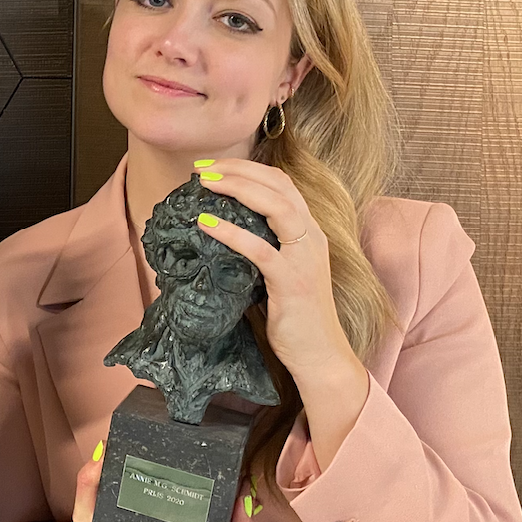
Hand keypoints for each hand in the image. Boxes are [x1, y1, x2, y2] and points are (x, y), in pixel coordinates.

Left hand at [192, 159, 363, 385]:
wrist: (319, 354)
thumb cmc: (293, 316)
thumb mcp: (278, 272)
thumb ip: (261, 248)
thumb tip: (219, 231)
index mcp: (309, 232)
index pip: (281, 184)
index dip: (248, 169)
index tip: (212, 167)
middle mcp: (312, 237)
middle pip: (279, 186)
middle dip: (239, 169)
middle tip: (201, 169)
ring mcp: (305, 258)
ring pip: (277, 207)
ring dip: (238, 189)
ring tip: (205, 184)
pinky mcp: (292, 282)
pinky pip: (260, 250)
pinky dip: (231, 233)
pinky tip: (205, 224)